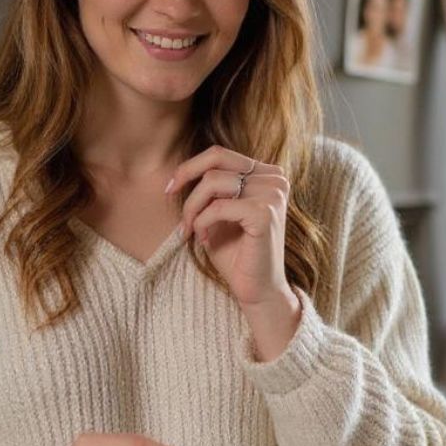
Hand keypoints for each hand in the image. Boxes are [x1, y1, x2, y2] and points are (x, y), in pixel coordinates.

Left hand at [166, 144, 295, 308]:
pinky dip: (202, 223)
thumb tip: (181, 171)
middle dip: (187, 179)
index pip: (221, 154)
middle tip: (172, 200)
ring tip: (192, 230)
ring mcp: (273, 193)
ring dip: (193, 208)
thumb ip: (210, 188)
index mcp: (267, 174)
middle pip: (216, 159)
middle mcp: (275, 179)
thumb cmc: (237, 254)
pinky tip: (204, 241)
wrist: (256, 290)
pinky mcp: (265, 213)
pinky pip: (217, 207)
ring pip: (213, 182)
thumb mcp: (219, 213)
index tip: (170, 188)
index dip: (189, 166)